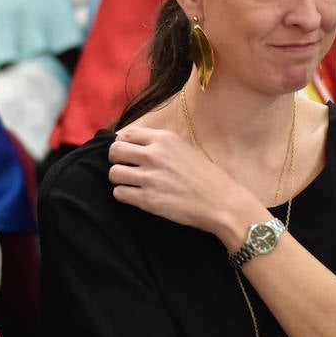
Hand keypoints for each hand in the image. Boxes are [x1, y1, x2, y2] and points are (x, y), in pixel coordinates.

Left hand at [108, 125, 264, 245]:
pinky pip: (119, 193)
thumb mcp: (185, 149)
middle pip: (115, 151)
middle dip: (116, 160)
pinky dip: (123, 195)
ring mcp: (150, 178)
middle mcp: (154, 155)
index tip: (127, 153)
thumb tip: (136, 145)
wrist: (221, 202)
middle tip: (125, 167)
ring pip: (114, 173)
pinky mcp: (148, 200)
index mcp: (164, 139)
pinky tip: (135, 196)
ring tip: (130, 183)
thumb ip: (161, 145)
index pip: (128, 133)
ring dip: (119, 179)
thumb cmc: (207, 177)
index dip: (123, 143)